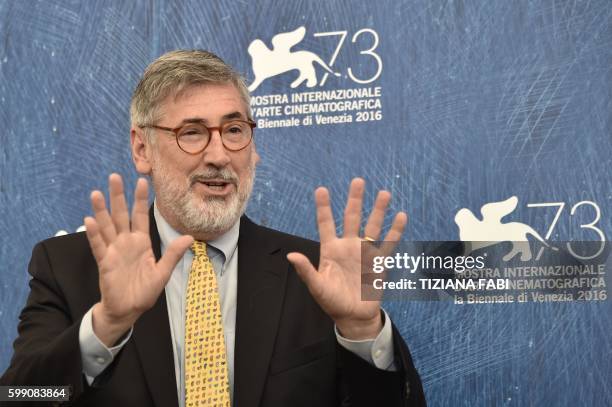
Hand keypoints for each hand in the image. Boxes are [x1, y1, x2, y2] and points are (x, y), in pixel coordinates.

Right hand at [84, 174, 192, 345]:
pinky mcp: (104, 262)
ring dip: (101, 210)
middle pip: (121, 215)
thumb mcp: (163, 272)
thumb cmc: (145, 292)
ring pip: (106, 226)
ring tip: (96, 193)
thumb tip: (189, 237)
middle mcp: (126, 242)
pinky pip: (98, 245)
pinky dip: (94, 234)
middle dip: (118, 196)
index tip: (142, 180)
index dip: (140, 199)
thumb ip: (173, 254)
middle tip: (114, 176)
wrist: (129, 310)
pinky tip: (90, 220)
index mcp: (141, 242)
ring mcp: (113, 251)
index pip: (140, 216)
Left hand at [287, 178, 406, 339]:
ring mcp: (364, 252)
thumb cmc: (332, 302)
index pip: (326, 224)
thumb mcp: (317, 287)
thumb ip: (306, 271)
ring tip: (384, 193)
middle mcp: (348, 246)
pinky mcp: (379, 262)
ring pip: (372, 226)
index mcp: (330, 250)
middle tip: (358, 181)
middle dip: (355, 200)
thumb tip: (291, 255)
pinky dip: (395, 231)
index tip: (321, 189)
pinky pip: (388, 244)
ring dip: (378, 210)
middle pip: (352, 218)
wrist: (353, 316)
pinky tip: (400, 216)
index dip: (324, 207)